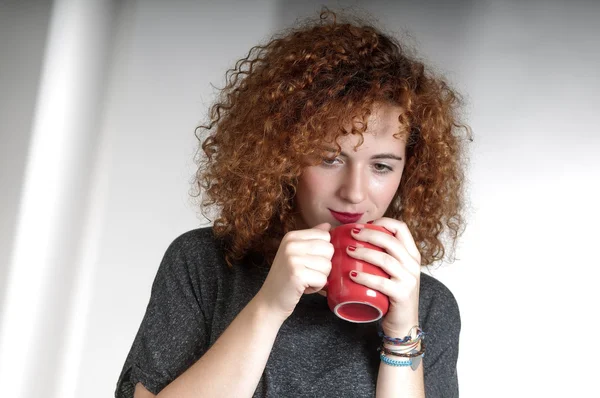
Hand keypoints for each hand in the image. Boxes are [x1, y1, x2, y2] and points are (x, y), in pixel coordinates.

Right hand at [256, 223, 333, 320]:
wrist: (270, 301)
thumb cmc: (286, 279)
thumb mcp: (297, 254)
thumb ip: (312, 239)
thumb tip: (327, 225)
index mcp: (292, 236)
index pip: (325, 236)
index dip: (323, 252)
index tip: (309, 262)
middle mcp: (291, 244)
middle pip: (329, 249)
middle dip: (323, 265)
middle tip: (307, 273)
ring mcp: (293, 258)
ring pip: (328, 265)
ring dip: (320, 277)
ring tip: (304, 280)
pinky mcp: (297, 274)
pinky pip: (323, 279)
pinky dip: (317, 287)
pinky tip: (303, 287)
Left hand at [346, 218, 421, 336]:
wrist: (403, 325)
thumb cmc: (392, 295)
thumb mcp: (392, 272)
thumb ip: (382, 256)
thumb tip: (355, 239)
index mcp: (412, 255)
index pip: (401, 228)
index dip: (382, 222)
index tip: (364, 225)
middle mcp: (413, 265)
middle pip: (390, 240)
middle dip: (368, 234)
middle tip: (351, 234)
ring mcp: (409, 280)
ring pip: (385, 259)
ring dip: (364, 253)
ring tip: (348, 250)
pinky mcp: (402, 295)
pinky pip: (381, 282)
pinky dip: (365, 277)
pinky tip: (352, 275)